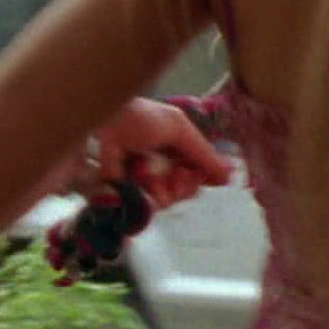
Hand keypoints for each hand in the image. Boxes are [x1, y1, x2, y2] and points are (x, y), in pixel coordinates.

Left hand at [92, 97, 233, 208]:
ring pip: (166, 201)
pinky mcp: (122, 196)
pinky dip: (147, 200)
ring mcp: (139, 183)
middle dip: (183, 184)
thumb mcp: (177, 127)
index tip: (197, 172)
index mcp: (171, 148)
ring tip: (151, 177)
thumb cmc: (137, 119)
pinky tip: (141, 187)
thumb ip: (203, 152)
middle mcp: (157, 167)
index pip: (196, 172)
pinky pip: (144, 209)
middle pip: (184, 190)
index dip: (200, 176)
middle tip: (175, 175)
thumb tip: (230, 175)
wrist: (97, 125)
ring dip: (164, 191)